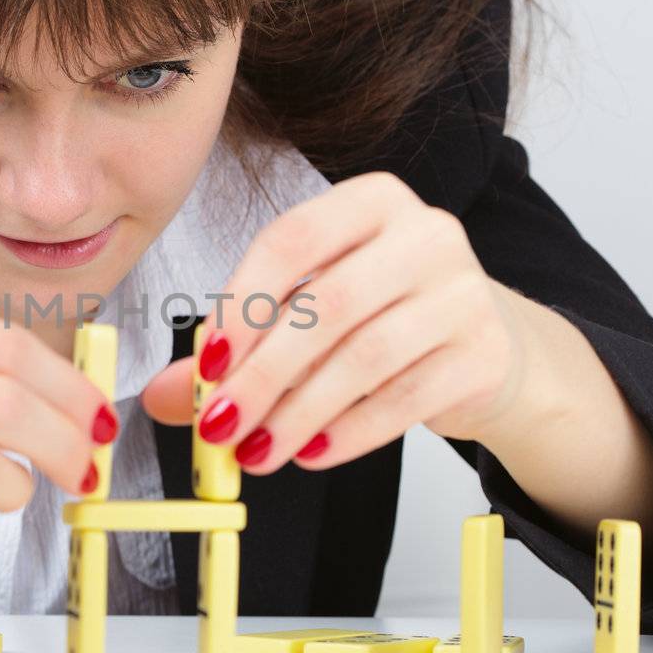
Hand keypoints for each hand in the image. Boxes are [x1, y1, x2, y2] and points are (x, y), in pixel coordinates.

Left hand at [141, 171, 544, 471]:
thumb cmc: (386, 316)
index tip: (207, 360)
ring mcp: (462, 292)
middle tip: (221, 424)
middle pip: (327, 304)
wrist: (486, 344)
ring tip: (259, 450)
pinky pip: (404, 398)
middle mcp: (424, 233)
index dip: (243, 302)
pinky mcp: (484, 353)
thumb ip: (239, 345)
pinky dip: (349, 432)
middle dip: (263, 374)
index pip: (293, 239)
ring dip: (299, 413)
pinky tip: (311, 451)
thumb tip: (166, 396)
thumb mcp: (311, 311)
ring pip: (364, 357)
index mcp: (371, 201)